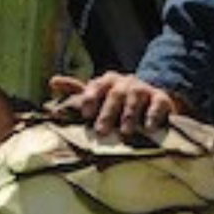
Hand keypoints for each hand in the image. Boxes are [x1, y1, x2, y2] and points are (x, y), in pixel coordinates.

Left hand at [48, 71, 183, 139]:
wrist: (149, 99)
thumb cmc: (116, 100)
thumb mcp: (97, 95)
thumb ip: (76, 91)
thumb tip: (52, 81)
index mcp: (107, 81)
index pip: (96, 86)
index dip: (90, 99)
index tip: (85, 114)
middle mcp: (125, 82)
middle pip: (115, 94)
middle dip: (108, 112)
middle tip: (101, 131)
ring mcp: (143, 89)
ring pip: (135, 98)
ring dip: (129, 115)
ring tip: (125, 132)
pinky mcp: (161, 99)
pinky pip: (158, 104)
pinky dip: (153, 115)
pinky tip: (149, 127)